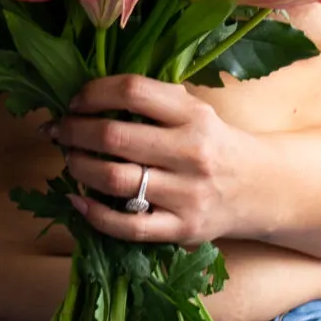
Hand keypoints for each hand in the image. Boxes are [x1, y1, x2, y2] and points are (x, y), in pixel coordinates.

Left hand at [48, 75, 263, 245]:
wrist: (260, 188)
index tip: (75, 101)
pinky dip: (93, 213)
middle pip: (114, 136)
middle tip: (60, 131)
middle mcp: (191, 152)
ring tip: (70, 159)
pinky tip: (77, 199)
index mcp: (194, 114)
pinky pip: (127, 226)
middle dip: (74, 131)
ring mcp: (187, 194)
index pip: (132, 91)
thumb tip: (87, 98)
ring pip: (114, 180)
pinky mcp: (182, 229)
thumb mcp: (195, 110)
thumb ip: (152, 102)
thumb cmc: (214, 143)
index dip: (93, 93)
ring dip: (79, 166)